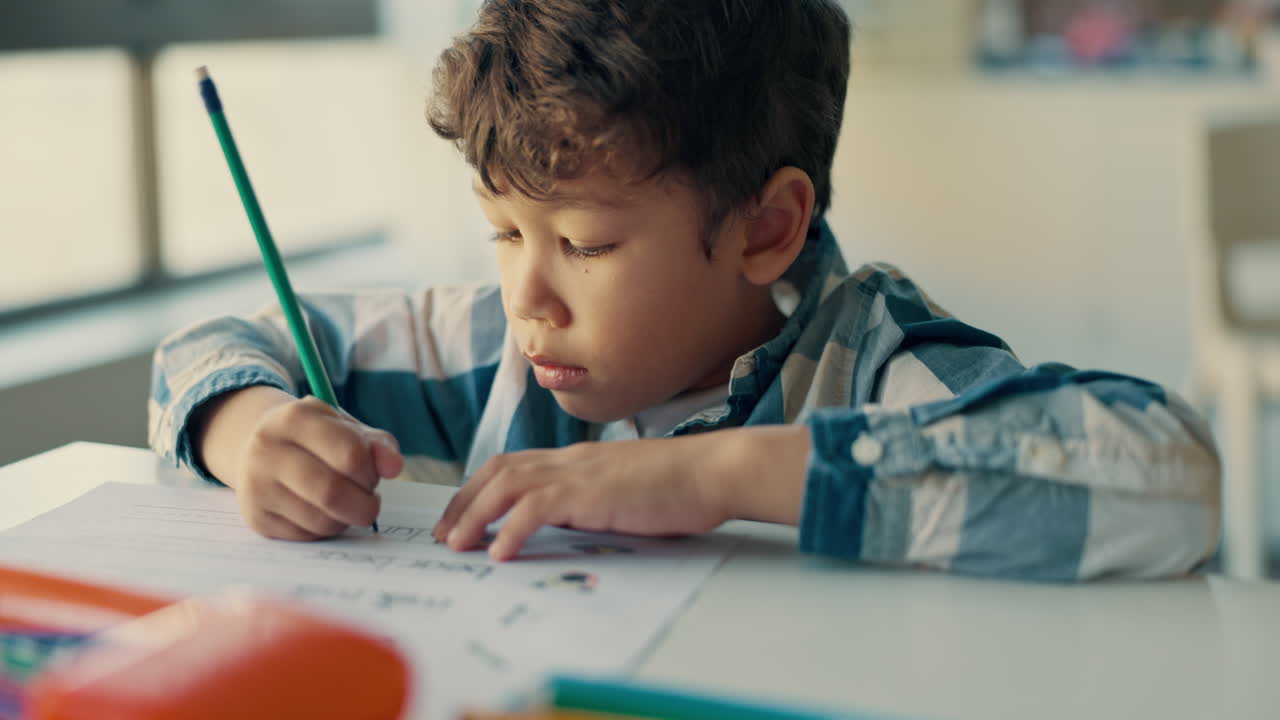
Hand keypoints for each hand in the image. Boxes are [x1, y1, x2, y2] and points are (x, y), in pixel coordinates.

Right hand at [193, 387, 403, 539]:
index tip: (372, 476)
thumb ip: (377, 445)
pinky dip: (326, 531)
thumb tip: (395, 467)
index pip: (350, 454)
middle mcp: (268, 450)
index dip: (371, 472)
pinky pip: (306, 536)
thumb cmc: (316, 439)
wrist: (259, 448)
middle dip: (365, 505)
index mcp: (296, 418)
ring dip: (346, 519)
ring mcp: (257, 486)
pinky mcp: (257, 518)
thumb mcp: (346, 429)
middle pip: (331, 492)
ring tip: (345, 504)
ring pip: (321, 520)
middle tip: (370, 502)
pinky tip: (323, 512)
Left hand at [432, 425, 809, 560]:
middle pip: (500, 470)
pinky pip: (537, 507)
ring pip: (508, 485)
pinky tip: (500, 552)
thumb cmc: (680, 485)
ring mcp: (580, 473)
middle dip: (464, 501)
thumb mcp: (625, 490)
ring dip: (475, 515)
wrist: (712, 471)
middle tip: (443, 535)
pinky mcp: (591, 491)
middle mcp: (571, 460)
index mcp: (577, 460)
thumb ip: (595, 499)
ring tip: (457, 545)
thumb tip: (573, 521)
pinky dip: (512, 528)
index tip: (460, 516)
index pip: (515, 464)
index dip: (480, 488)